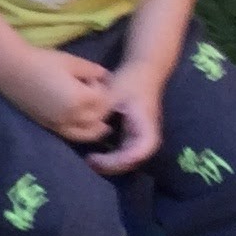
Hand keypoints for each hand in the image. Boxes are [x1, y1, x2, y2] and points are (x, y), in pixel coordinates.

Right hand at [0, 47, 113, 146]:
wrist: (11, 69)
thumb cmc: (42, 62)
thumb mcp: (71, 61)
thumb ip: (92, 70)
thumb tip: (105, 76)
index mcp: (81, 99)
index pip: (104, 100)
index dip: (103, 89)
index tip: (96, 79)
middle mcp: (72, 116)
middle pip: (98, 117)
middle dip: (103, 108)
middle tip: (99, 96)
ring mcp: (59, 123)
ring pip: (86, 133)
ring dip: (96, 128)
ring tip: (102, 125)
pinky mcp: (47, 125)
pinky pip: (70, 134)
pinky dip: (81, 132)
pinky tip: (83, 127)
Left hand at [88, 57, 166, 173]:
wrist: (143, 70)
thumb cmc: (130, 81)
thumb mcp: (113, 94)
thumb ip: (101, 110)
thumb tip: (88, 127)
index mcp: (146, 125)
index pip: (142, 149)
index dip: (123, 159)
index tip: (100, 158)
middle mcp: (147, 134)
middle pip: (135, 160)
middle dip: (113, 166)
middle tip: (90, 162)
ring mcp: (141, 135)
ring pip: (130, 158)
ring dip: (112, 164)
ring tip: (91, 161)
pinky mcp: (134, 134)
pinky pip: (125, 151)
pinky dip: (112, 157)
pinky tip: (96, 156)